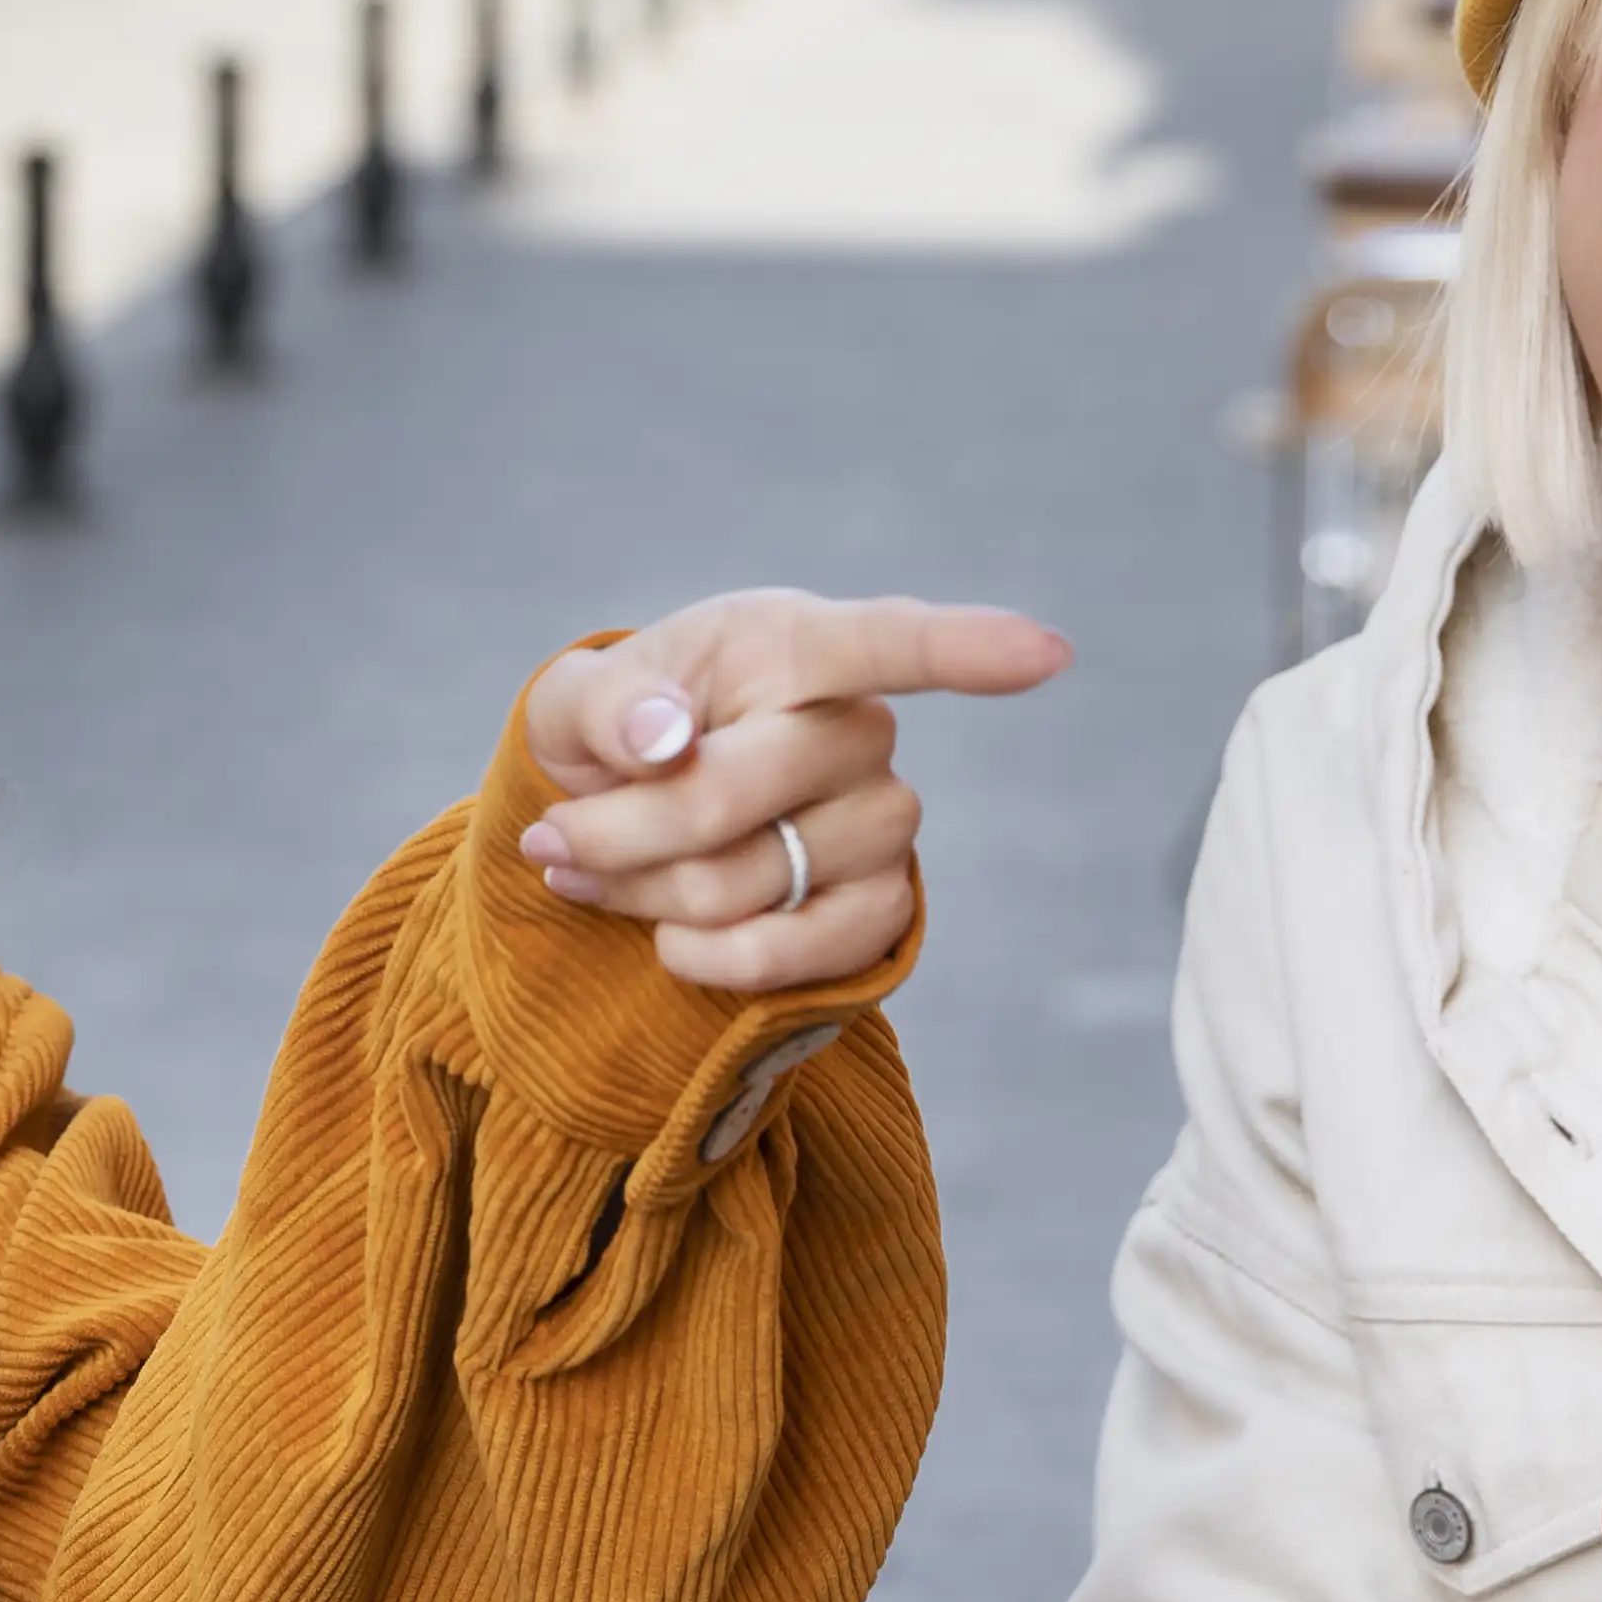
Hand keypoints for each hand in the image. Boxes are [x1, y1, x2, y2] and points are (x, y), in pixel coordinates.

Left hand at [522, 592, 1070, 994]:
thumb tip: (666, 740)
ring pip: (746, 884)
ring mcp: (882, 823)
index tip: (1047, 654)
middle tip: (555, 838)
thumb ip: (607, 704)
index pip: (894, 642)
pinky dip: (708, 960)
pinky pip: (794, 954)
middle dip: (616, 832)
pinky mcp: (878, 910)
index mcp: (798, 646)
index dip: (970, 648)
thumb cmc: (619, 734)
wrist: (627, 820)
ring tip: (600, 872)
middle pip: (730, 796)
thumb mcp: (580, 700)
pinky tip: (668, 940)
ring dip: (646, 895)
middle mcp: (859, 731)